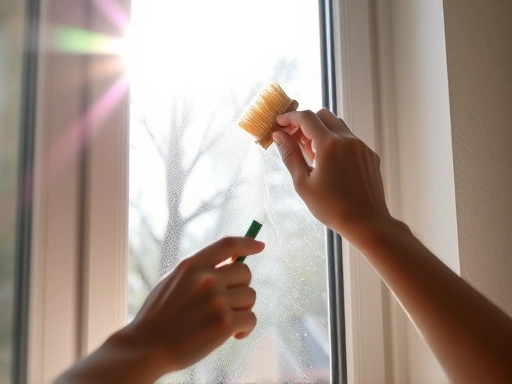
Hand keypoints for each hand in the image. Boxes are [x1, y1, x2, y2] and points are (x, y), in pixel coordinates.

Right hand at [118, 237, 263, 373]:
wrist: (147, 347)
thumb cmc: (159, 316)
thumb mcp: (173, 281)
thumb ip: (199, 271)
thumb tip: (230, 262)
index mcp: (193, 264)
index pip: (228, 244)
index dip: (247, 243)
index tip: (260, 246)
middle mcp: (207, 278)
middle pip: (245, 272)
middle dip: (240, 287)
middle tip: (228, 303)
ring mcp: (217, 300)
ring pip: (250, 296)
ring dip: (242, 309)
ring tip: (225, 321)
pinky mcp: (225, 323)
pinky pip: (251, 318)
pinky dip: (245, 328)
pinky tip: (233, 335)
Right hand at [273, 109, 390, 244]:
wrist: (366, 222)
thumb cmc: (332, 207)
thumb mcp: (303, 183)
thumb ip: (290, 155)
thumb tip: (279, 136)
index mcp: (329, 145)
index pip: (306, 118)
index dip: (289, 117)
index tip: (279, 123)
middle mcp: (348, 140)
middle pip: (322, 115)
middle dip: (305, 122)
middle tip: (293, 138)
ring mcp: (361, 146)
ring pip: (337, 125)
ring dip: (321, 131)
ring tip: (310, 153)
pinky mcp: (369, 155)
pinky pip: (349, 139)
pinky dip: (335, 141)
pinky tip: (328, 162)